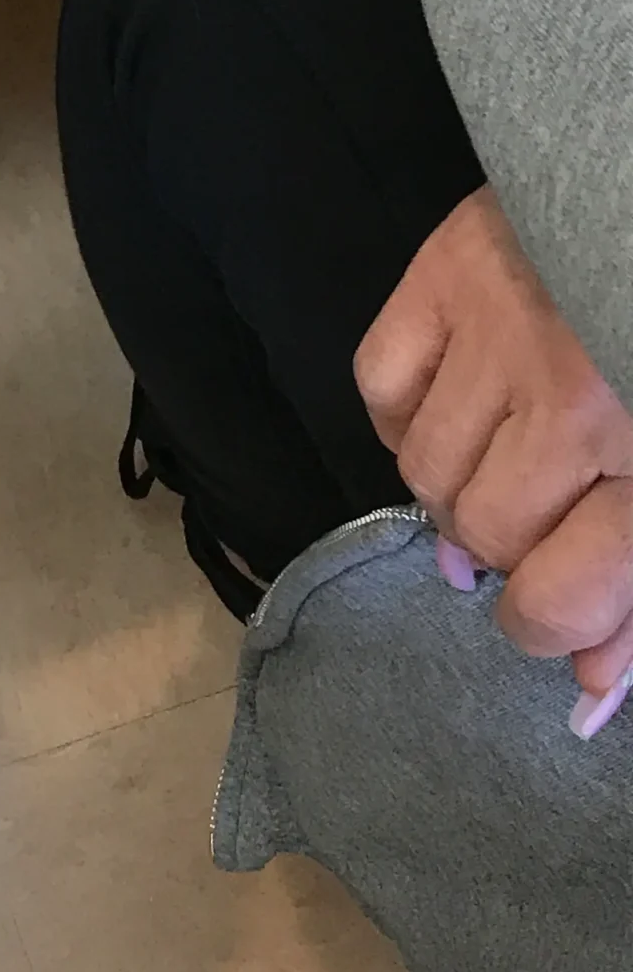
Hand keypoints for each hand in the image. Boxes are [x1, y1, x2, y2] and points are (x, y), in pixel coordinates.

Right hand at [355, 185, 632, 711]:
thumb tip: (591, 694)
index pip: (557, 600)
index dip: (553, 631)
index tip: (561, 613)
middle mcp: (566, 406)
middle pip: (485, 537)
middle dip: (512, 552)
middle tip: (548, 519)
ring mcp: (494, 336)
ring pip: (426, 470)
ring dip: (461, 487)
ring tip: (507, 460)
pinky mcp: (441, 278)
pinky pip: (380, 384)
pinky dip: (406, 413)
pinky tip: (453, 409)